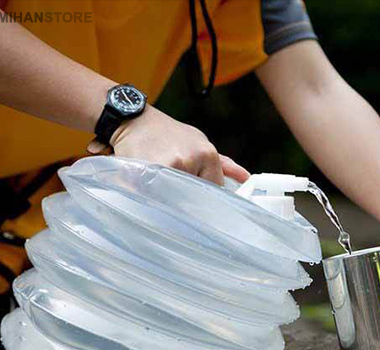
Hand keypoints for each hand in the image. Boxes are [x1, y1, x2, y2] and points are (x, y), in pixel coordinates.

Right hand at [87, 105, 249, 184]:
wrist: (134, 120)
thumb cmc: (169, 133)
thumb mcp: (199, 142)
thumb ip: (223, 164)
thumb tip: (245, 178)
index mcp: (207, 154)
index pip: (215, 189)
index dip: (206, 196)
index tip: (198, 198)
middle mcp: (190, 160)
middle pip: (196, 197)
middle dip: (188, 199)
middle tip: (177, 192)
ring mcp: (169, 167)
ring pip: (177, 199)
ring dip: (171, 198)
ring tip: (163, 186)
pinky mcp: (147, 173)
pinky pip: (157, 197)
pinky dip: (155, 197)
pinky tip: (150, 188)